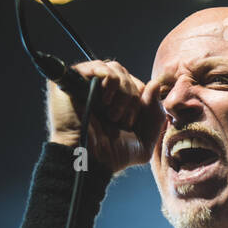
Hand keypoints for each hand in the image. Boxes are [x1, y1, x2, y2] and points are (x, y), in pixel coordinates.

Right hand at [46, 60, 165, 175]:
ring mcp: (86, 84)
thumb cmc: (113, 155)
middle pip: (127, 75)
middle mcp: (101, 90)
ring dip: (122, 93)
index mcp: (116, 102)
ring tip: (113, 115)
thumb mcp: (145, 140)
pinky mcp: (72, 79)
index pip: (136, 84)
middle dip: (132, 99)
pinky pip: (98, 65)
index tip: (133, 122)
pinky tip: (105, 103)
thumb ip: (155, 113)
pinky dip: (110, 81)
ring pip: (116, 69)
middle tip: (123, 122)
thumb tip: (155, 84)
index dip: (141, 99)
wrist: (89, 161)